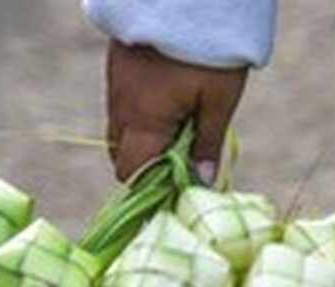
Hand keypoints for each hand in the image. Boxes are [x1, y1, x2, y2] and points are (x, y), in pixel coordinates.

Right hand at [105, 40, 248, 182]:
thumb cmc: (209, 51)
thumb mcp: (218, 101)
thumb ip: (207, 143)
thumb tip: (202, 181)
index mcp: (144, 122)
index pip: (131, 173)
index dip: (151, 186)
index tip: (178, 182)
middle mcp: (121, 108)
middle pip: (120, 156)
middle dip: (145, 163)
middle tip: (180, 154)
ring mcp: (115, 86)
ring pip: (119, 130)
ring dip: (143, 137)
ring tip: (177, 123)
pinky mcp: (117, 68)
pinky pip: (121, 105)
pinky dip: (138, 114)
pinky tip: (165, 100)